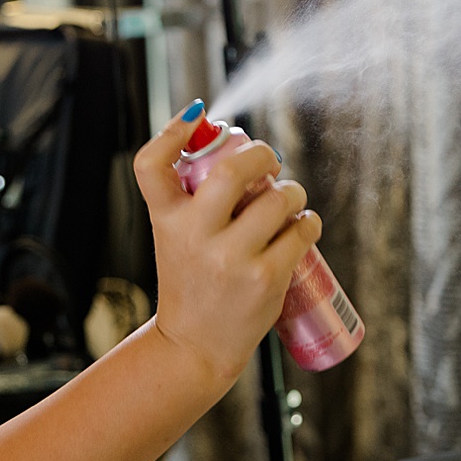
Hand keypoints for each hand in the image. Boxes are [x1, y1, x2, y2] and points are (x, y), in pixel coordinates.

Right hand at [132, 103, 321, 390]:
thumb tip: (232, 146)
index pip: (151, 165)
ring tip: (290, 200)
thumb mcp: (175, 239)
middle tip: (270, 160)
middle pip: (230, 172)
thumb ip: (192, 200)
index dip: (171, 131)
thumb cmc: (192, 283)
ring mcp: (230, 258)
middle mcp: (193, 236)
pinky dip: (308, 222)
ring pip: (276, 199)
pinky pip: (300, 231)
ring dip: (293, 192)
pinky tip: (304, 225)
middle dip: (260, 154)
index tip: (197, 114)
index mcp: (165, 220)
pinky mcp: (264, 278)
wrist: (194, 347)